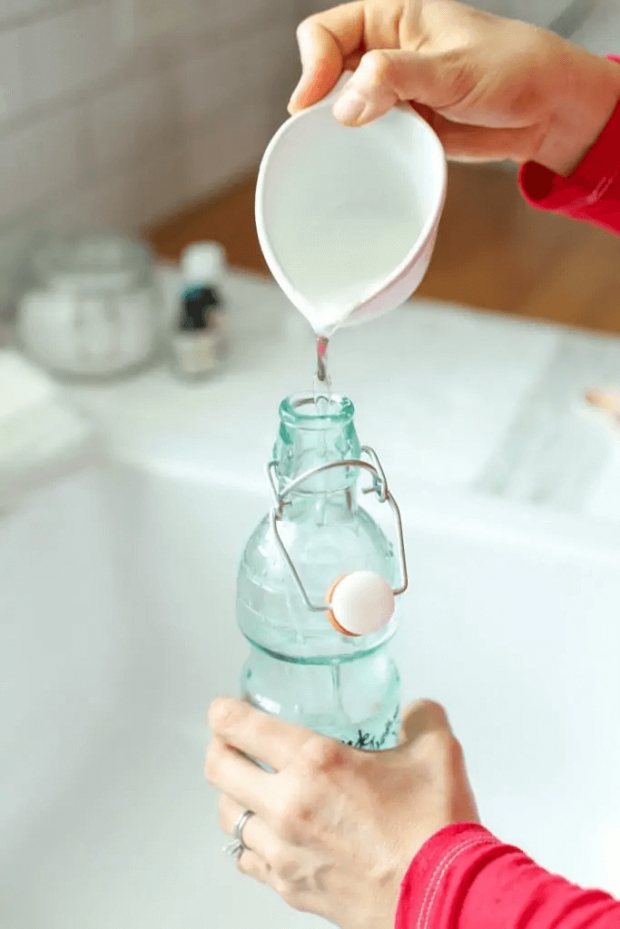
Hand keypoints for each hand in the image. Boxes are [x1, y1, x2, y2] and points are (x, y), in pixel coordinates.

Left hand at [206, 698, 478, 928]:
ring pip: (227, 816)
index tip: (224, 707)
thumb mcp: (437, 752)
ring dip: (230, 794)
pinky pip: (247, 858)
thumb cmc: (435, 831)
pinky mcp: (290, 887)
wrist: (444, 898)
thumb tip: (415, 711)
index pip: (241, 727)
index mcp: (316, 762)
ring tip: (245, 783)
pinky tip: (264, 831)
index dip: (224, 711)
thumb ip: (421, 718)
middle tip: (229, 739)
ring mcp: (284, 851)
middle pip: (218, 769)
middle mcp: (288, 805)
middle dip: (218, 747)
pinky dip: (248, 839)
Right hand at [288, 0, 619, 175]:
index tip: (311, 103)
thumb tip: (346, 103)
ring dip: (342, 130)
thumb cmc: (512, 68)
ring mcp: (393, 92)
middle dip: (322, 101)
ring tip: (350, 148)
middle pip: (327, 72)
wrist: (545, 111)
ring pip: (344, 109)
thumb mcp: (453, 68)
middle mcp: (386, 53)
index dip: (313, 64)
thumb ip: (397, 78)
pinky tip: (369, 160)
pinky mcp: (403, 126)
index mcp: (393, 17)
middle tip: (323, 131)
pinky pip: (368, 137)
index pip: (328, 32)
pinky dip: (363, 150)